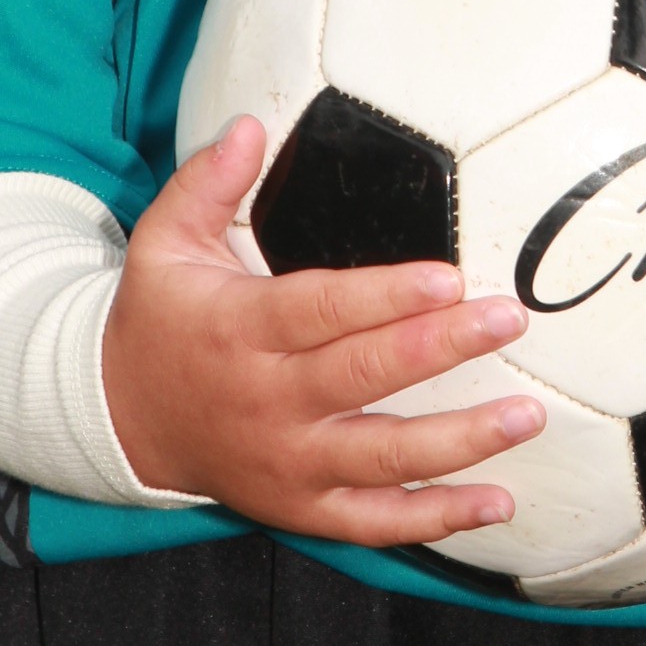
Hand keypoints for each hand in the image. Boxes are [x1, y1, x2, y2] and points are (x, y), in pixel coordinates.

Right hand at [101, 115, 540, 541]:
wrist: (119, 420)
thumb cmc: (160, 318)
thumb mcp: (163, 243)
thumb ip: (206, 182)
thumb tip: (250, 125)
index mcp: (237, 329)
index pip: (319, 310)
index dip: (386, 297)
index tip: (450, 278)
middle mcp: (266, 401)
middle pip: (363, 377)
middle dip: (441, 348)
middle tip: (509, 320)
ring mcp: (287, 462)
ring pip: (382, 456)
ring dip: (460, 441)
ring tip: (525, 414)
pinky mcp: (301, 507)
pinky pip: (375, 521)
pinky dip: (438, 517)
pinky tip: (499, 502)